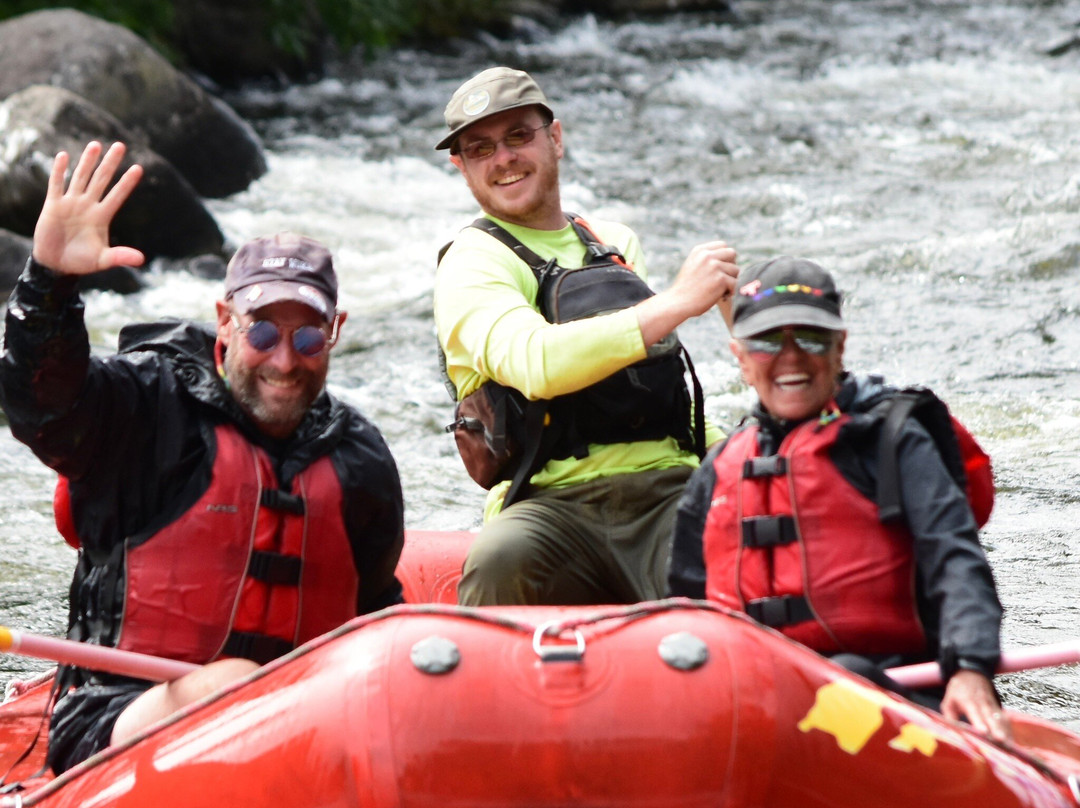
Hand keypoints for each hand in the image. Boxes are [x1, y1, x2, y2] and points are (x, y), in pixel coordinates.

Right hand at [32, 141, 145, 274]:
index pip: (117, 196)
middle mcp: (88, 206)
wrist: (56, 264)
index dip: (127, 183)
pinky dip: (59, 171)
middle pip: (101, 180)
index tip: (139, 168)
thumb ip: (120, 256)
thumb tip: (141, 259)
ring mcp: (71, 204)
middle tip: (120, 145)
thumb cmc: (81, 262)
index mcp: (102, 217)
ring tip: (96, 145)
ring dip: (88, 162)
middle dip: (110, 163)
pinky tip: (63, 156)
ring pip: (81, 177)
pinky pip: (56, 184)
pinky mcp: (53, 205)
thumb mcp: (103, 260)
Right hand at [635, 240, 738, 346]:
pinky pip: (735, 283)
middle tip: (724, 279)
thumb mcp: (692, 266)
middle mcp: (707, 255)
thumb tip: (729, 259)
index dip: (725, 257)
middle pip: (732, 253)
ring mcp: (714, 267)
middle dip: (731, 266)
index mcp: (699, 251)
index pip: (723, 245)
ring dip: (731, 280)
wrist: (678, 303)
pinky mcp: (721, 279)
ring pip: (736, 270)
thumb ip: (707, 259)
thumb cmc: (686, 289)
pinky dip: (731, 291)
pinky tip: (722, 297)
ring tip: (721, 290)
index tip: (720, 269)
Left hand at [941, 669, 1010, 742]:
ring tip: (1010, 746)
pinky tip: (1012, 743)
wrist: (971, 674)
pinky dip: (1009, 731)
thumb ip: (950, 717)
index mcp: (968, 701)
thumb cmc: (957, 691)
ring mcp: (993, 706)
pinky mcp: (999, 710)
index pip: (974, 712)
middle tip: (1002, 741)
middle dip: (997, 730)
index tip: (983, 732)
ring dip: (1006, 732)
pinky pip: (1005, 721)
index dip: (979, 722)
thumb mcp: (948, 701)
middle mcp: (983, 704)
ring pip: (1001, 720)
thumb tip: (952, 731)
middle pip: (991, 718)